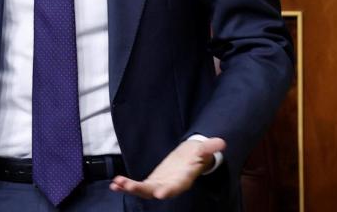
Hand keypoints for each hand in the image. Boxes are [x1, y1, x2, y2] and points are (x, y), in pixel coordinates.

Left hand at [109, 137, 225, 199]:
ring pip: (144, 190)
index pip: (176, 186)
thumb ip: (209, 147)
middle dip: (141, 189)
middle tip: (128, 186)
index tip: (160, 194)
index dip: (169, 190)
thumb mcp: (203, 149)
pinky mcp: (151, 182)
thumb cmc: (197, 155)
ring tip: (116, 184)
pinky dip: (126, 186)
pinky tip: (114, 184)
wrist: (190, 160)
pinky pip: (138, 186)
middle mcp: (170, 185)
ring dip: (130, 188)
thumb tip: (222, 142)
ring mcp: (159, 185)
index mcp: (183, 179)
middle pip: (155, 190)